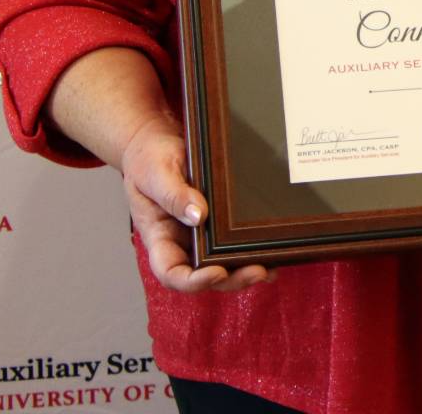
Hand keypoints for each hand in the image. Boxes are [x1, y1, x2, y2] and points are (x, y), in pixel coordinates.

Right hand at [118, 112, 272, 292]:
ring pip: (222, 263)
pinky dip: (251, 250)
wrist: (156, 140)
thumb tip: (198, 216)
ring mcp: (200, 233)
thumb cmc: (148, 157)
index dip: (193, 281)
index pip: (171, 272)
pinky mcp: (217, 221)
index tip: (217, 271)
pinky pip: (233, 241)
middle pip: (203, 274)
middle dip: (231, 279)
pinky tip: (273, 251)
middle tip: (257, 271)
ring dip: (244, 269)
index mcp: (159, 235)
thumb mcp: (156, 171)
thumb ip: (173, 194)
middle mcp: (180, 241)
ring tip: (270, 267)